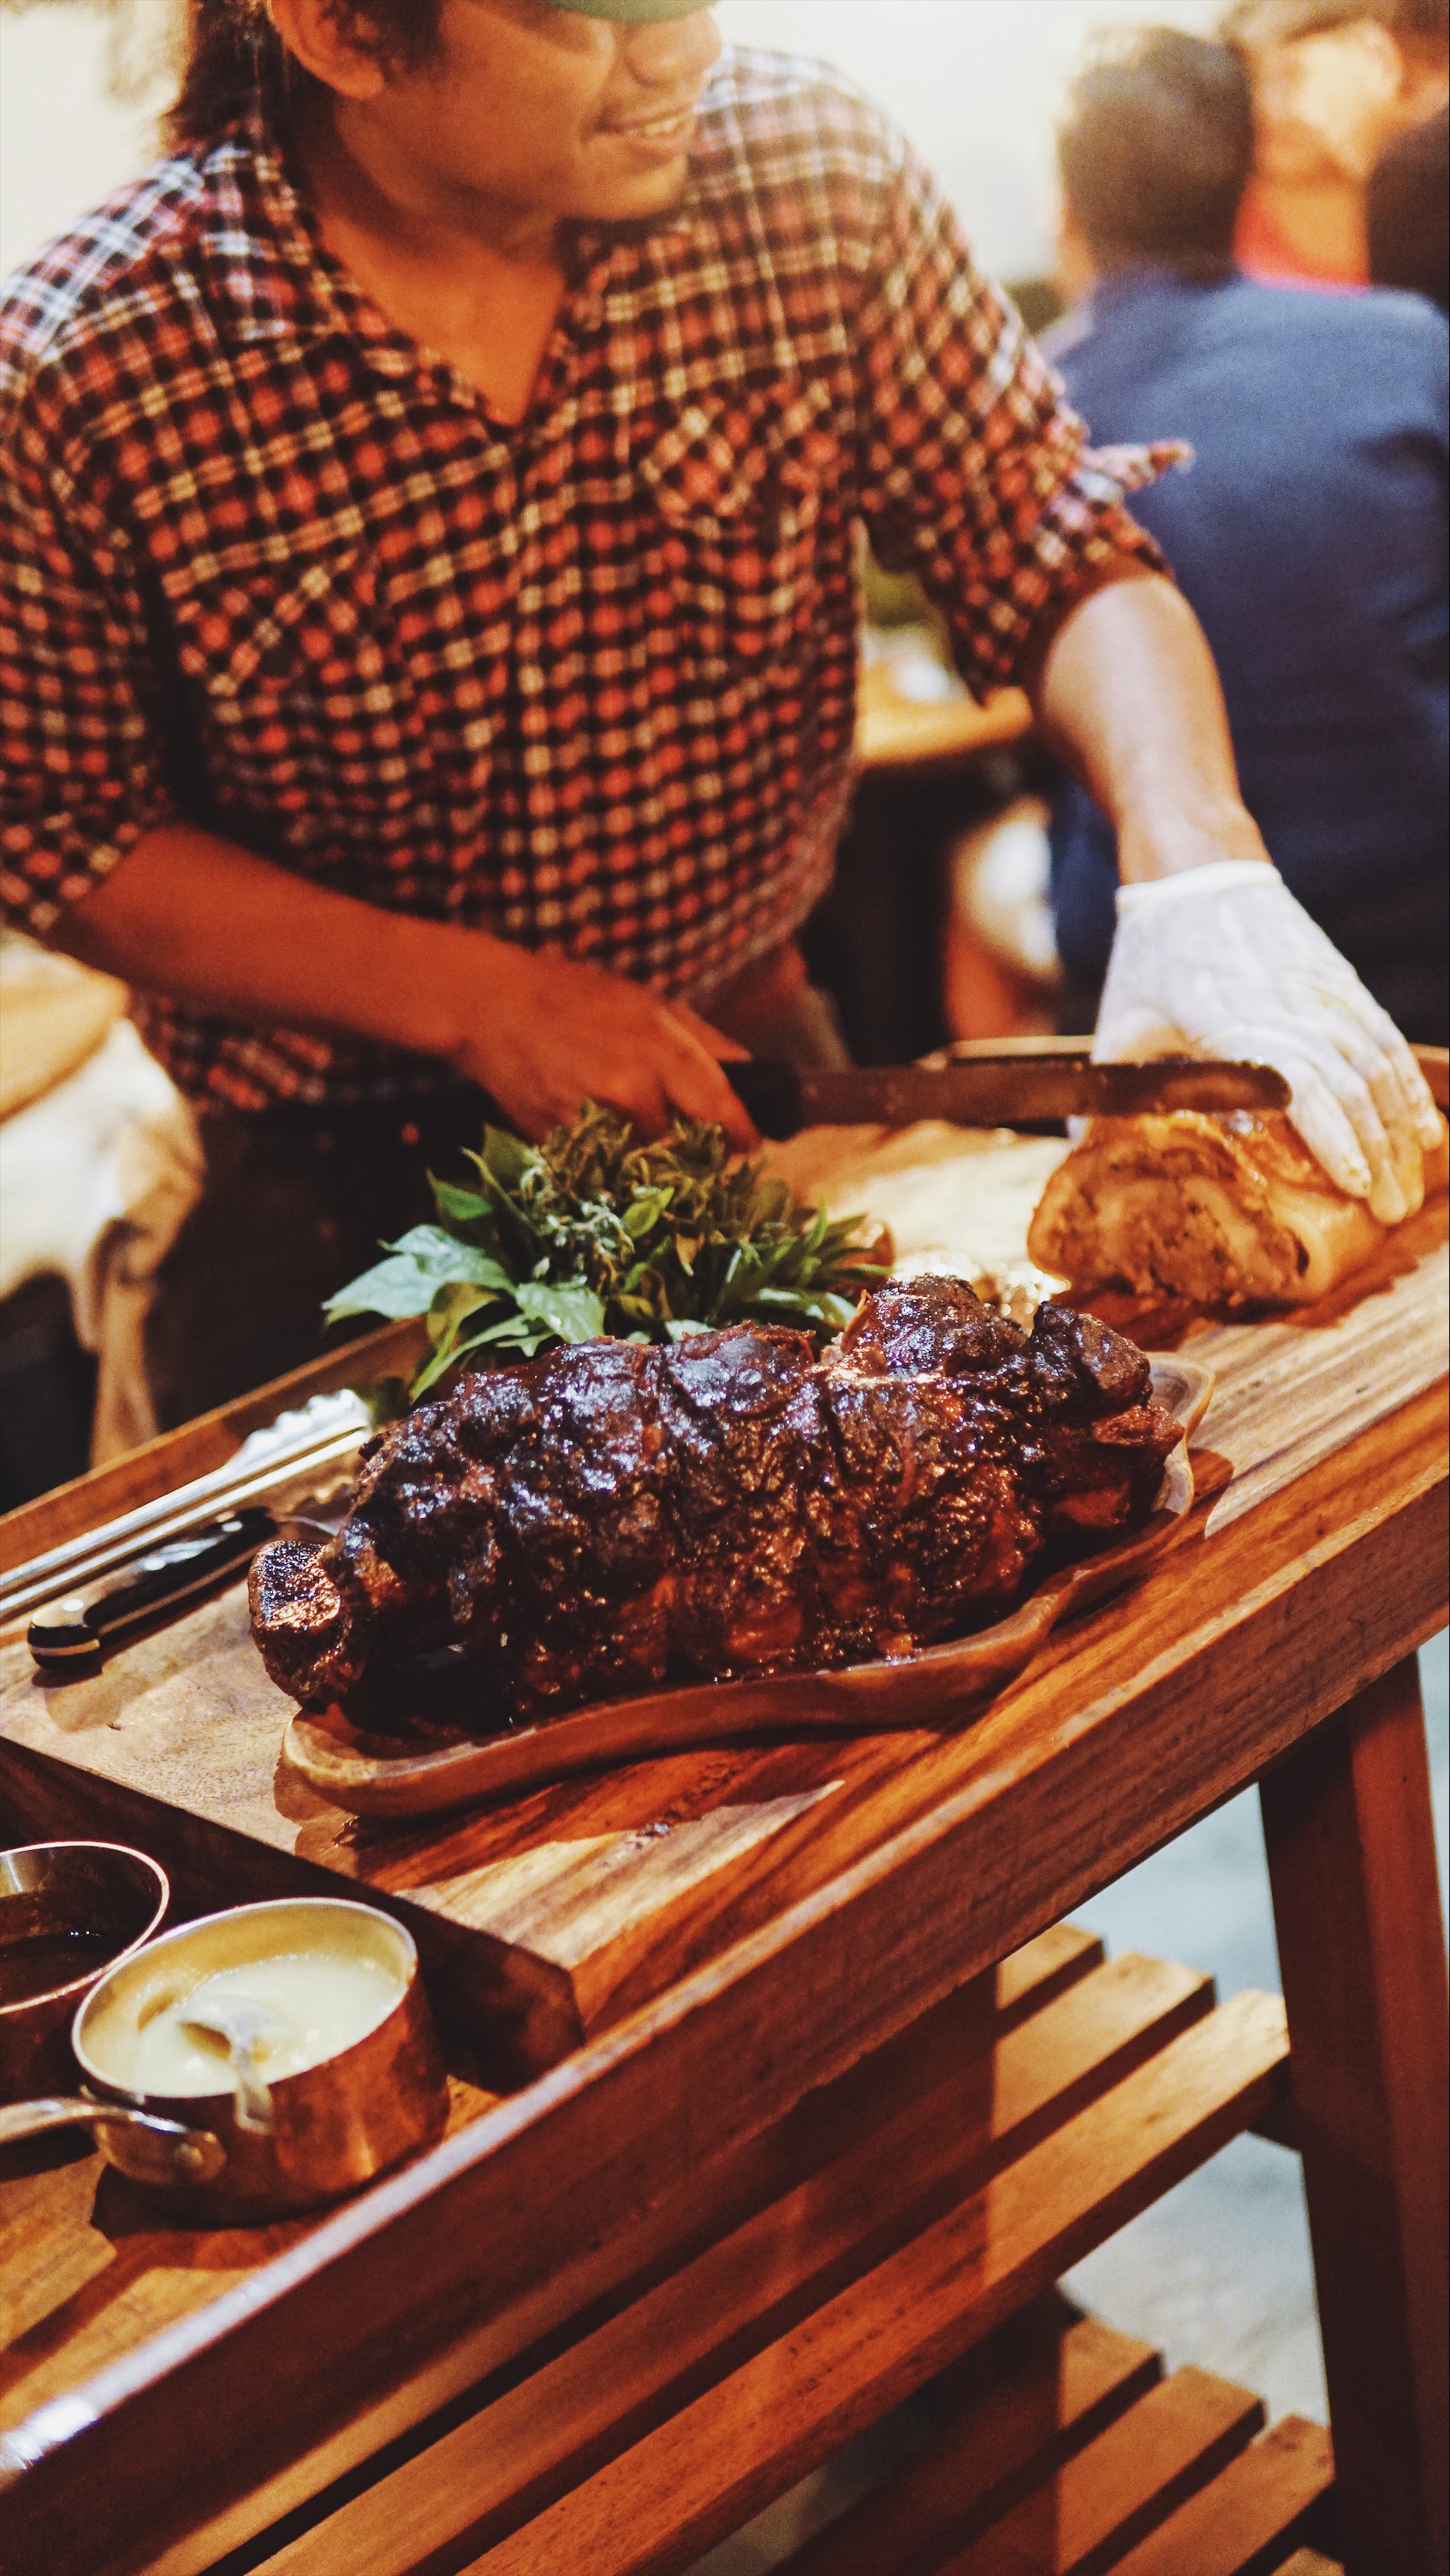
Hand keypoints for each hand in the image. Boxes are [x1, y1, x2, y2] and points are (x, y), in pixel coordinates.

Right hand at [438, 938, 757, 1147]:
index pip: (721, 1114)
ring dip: (651, 1156)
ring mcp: (593, 1126)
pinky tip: (597, 1126)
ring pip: (646, 1164)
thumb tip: (752, 1080)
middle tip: (695, 1142)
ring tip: (636, 1127)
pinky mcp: (562, 1148)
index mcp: (661, 1052)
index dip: (741, 1137)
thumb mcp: (652, 1004)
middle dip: (695, 1150)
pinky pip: (604, 1166)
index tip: (750, 1147)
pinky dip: (610, 1156)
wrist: (493, 1009)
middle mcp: (630, 1094)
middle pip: (687, 1149)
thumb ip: (707, 1045)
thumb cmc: (578, 996)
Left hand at [1094, 860, 1440, 1222]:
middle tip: (1386, 1214)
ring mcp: (1321, 991)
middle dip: (1376, 1153)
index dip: (1331, 1135)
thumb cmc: (1151, 957)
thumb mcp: (1120, 1021)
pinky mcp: (1342, 984)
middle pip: (1349, 1085)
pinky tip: (1422, 1132)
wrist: (1198, 874)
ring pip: (1377, 1066)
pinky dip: (1408, 1088)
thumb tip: (1077, 1153)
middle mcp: (1286, 1003)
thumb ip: (1107, 1090)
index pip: (1298, 1082)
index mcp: (1228, 1017)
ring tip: (1406, 1188)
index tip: (1352, 1184)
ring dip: (1399, 1130)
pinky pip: (1386, 1041)